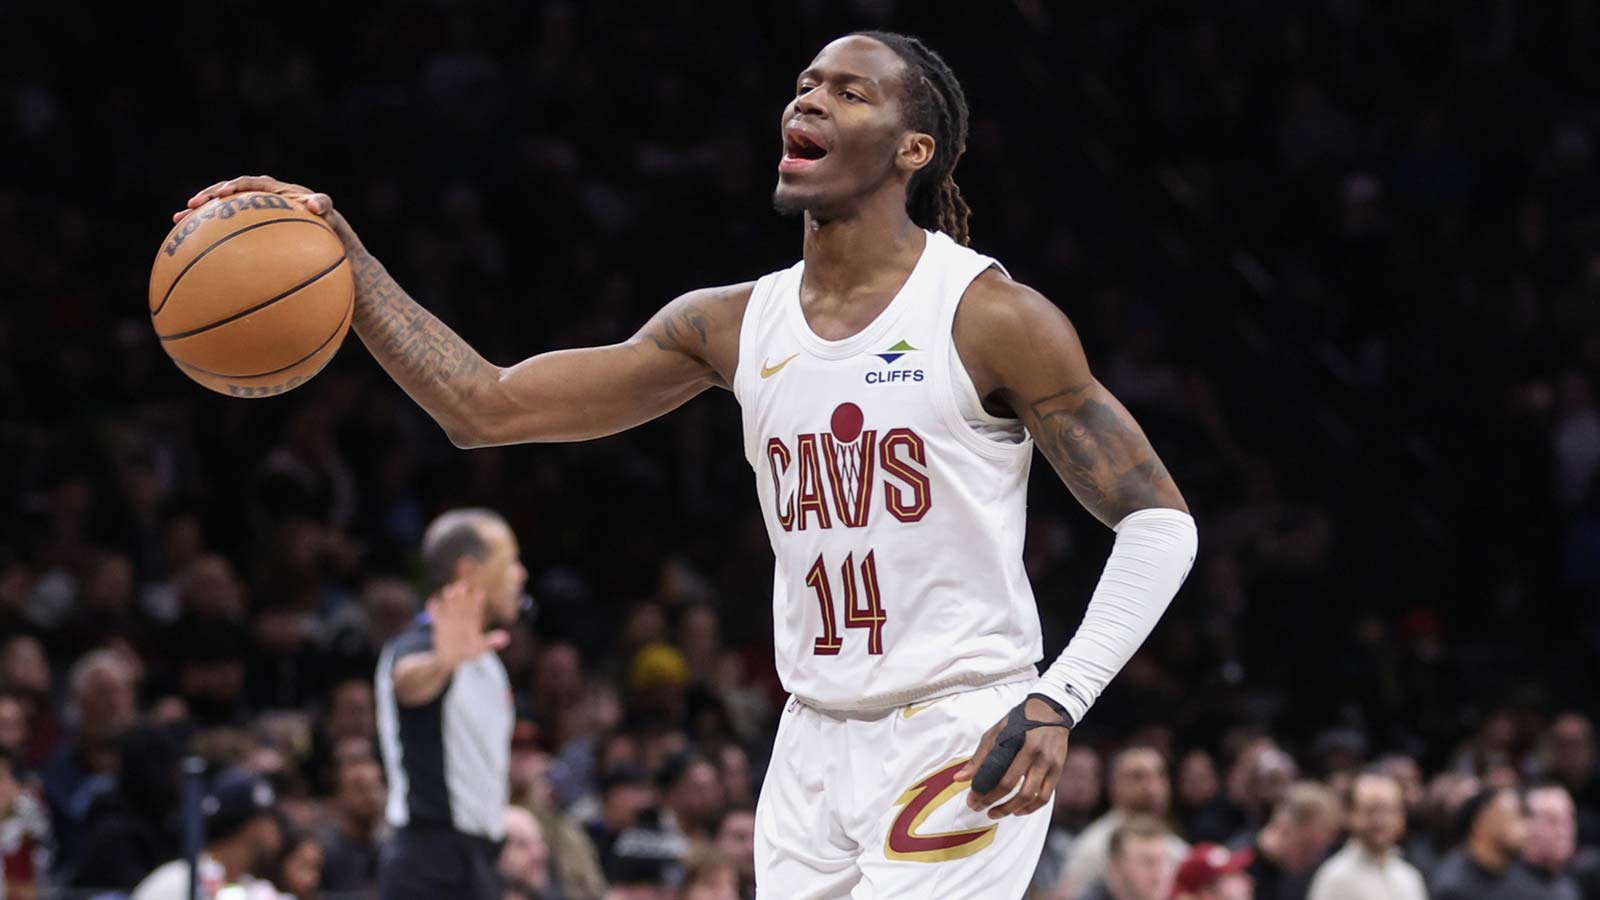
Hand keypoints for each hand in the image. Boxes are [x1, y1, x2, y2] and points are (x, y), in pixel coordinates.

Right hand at [172, 175, 355, 244]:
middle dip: (209, 197)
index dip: (235, 187)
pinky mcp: (248, 229)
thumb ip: (324, 206)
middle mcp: (261, 198)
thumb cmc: (331, 231)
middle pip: (228, 193)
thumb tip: (316, 203)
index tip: (222, 195)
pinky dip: (207, 237)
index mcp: (277, 191)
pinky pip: (225, 231)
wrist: (329, 247)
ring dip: (199, 215)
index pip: (252, 183)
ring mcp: (253, 214)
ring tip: (177, 220)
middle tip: (192, 205)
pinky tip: (187, 250)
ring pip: (221, 210)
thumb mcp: (331, 218)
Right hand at [427, 580, 509, 666]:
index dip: (477, 602)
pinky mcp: (439, 624)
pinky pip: (436, 616)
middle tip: (462, 585)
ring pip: (450, 607)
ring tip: (448, 590)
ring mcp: (450, 620)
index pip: (476, 610)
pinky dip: (434, 610)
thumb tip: (507, 638)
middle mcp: (462, 618)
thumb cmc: (467, 653)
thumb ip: (491, 642)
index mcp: (473, 622)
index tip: (480, 593)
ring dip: (449, 599)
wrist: (448, 659)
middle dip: (462, 596)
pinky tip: (431, 602)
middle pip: (462, 605)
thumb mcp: (480, 648)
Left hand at [954, 696, 1070, 818]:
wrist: (1051, 711)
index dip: (982, 790)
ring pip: (1029, 796)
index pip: (996, 771)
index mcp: (1017, 741)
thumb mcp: (997, 732)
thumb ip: (980, 757)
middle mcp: (1034, 753)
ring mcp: (1048, 763)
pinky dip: (1030, 808)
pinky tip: (1017, 811)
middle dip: (991, 801)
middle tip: (978, 809)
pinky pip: (1044, 797)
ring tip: (994, 814)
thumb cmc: (1019, 721)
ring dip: (1010, 809)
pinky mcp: (1057, 771)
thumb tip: (959, 779)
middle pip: (1011, 785)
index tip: (970, 800)